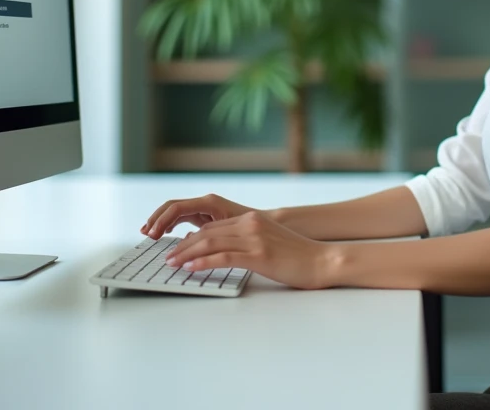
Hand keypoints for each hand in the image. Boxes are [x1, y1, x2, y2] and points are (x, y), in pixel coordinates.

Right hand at [141, 194, 255, 238]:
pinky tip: (163, 234)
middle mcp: (206, 202)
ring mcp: (205, 208)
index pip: (177, 207)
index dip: (161, 220)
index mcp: (210, 203)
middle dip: (156, 219)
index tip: (152, 234)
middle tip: (145, 234)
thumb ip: (211, 234)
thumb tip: (189, 239)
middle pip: (172, 207)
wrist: (271, 223)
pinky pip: (182, 217)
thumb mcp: (232, 230)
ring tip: (150, 235)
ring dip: (161, 221)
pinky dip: (170, 224)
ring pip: (175, 211)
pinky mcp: (206, 216)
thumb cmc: (255, 226)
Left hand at [164, 211, 339, 290]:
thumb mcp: (268, 243)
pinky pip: (223, 256)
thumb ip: (246, 242)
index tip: (177, 250)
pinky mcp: (258, 254)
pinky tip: (191, 268)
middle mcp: (251, 224)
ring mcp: (255, 238)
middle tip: (168, 258)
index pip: (213, 227)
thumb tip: (220, 252)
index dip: (192, 239)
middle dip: (183, 246)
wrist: (320, 261)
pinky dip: (203, 262)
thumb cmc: (296, 257)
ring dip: (187, 254)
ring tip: (173, 264)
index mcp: (252, 220)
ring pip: (211, 243)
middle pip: (208, 233)